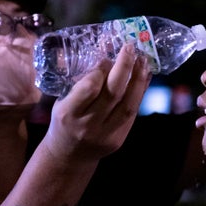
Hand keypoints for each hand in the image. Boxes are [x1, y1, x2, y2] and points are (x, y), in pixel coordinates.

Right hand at [45, 44, 150, 161]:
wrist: (68, 156)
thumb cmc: (65, 122)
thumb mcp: (62, 102)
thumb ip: (80, 83)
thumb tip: (104, 54)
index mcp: (68, 113)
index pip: (89, 88)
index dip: (101, 69)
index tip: (107, 56)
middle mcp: (87, 125)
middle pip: (112, 94)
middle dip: (124, 67)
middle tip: (130, 48)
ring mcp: (105, 134)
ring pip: (128, 104)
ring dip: (138, 80)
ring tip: (143, 61)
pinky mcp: (118, 139)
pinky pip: (132, 113)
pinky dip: (140, 93)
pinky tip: (143, 78)